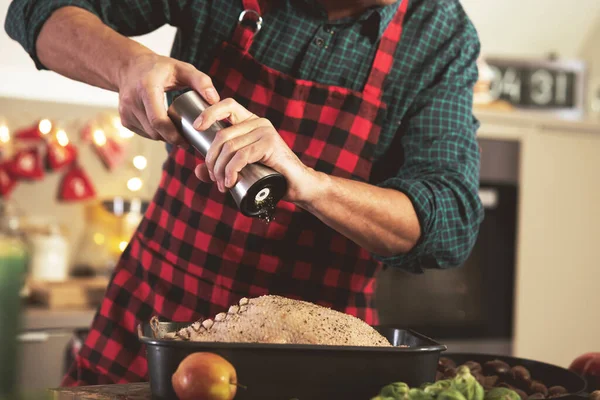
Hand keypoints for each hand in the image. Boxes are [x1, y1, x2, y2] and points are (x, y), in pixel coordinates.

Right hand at [117, 53, 218, 143]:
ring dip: (165, 137)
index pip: (158, 120)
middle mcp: (131, 100)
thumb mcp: (183, 68)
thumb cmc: (160, 68)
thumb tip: (215, 100)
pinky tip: (165, 128)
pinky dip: (156, 134)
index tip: (188, 142)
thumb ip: (201, 81)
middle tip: (188, 139)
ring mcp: (125, 111)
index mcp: (146, 87)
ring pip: (150, 134)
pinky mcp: (124, 119)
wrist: (130, 66)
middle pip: (155, 130)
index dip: (174, 135)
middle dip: (172, 138)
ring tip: (179, 132)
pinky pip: (144, 133)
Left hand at [192, 98, 318, 202]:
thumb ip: (219, 169)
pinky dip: (231, 171)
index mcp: (251, 122)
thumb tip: (198, 170)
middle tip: (214, 179)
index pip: (227, 106)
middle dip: (212, 160)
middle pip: (222, 135)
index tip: (196, 127)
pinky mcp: (270, 144)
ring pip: (229, 147)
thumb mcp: (241, 171)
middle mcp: (258, 122)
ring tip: (223, 185)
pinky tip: (230, 182)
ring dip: (220, 169)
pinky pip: (241, 156)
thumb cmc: (271, 176)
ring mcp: (265, 131)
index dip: (209, 112)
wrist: (297, 186)